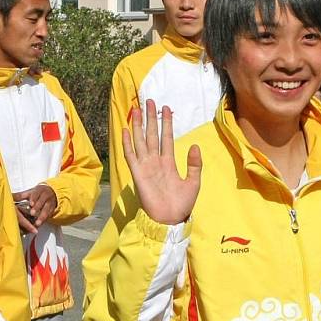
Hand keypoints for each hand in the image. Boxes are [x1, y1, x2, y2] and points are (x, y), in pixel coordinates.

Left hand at [12, 185, 57, 233]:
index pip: (36, 194)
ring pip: (47, 210)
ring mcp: (50, 204)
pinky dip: (44, 221)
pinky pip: (49, 216)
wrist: (52, 193)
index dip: (34, 199)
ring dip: (42, 217)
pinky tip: (39, 225)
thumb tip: (9, 196)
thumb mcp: (29, 193)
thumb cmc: (38, 193)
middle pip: (42, 202)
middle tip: (32, 213)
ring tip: (37, 223)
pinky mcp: (52, 210)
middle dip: (37, 208)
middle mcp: (46, 196)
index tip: (31, 204)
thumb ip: (20, 196)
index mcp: (39, 191)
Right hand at [123, 99, 201, 224]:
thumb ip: (194, 164)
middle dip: (151, 118)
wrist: (169, 219)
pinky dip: (128, 143)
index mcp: (168, 163)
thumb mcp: (194, 182)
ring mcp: (145, 166)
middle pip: (152, 134)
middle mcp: (155, 161)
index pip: (166, 138)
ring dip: (139, 125)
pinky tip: (126, 130)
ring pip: (141, 141)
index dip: (166, 123)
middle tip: (149, 101)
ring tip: (137, 109)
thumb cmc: (182, 204)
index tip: (167, 108)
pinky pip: (131, 155)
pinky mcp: (137, 173)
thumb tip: (194, 146)